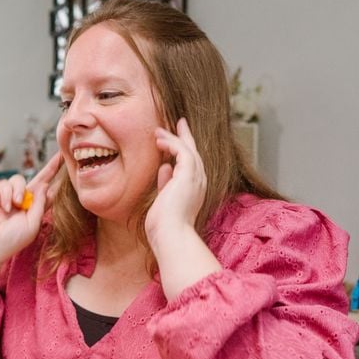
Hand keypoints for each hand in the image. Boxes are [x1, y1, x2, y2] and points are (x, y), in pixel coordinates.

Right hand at [0, 152, 63, 262]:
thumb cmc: (12, 240)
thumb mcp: (33, 224)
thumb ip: (40, 204)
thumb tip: (46, 185)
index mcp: (35, 209)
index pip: (48, 191)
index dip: (57, 180)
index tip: (68, 168)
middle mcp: (24, 200)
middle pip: (39, 179)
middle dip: (49, 168)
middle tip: (60, 156)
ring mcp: (9, 196)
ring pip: (19, 180)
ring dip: (19, 190)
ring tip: (17, 204)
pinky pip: (5, 184)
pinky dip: (7, 194)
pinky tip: (5, 206)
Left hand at [146, 118, 221, 300]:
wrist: (171, 236)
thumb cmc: (164, 226)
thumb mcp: (164, 200)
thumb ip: (166, 183)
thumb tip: (164, 167)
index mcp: (194, 189)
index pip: (190, 165)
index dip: (182, 149)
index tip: (173, 139)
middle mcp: (199, 182)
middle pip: (193, 153)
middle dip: (184, 137)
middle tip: (178, 122)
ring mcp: (196, 178)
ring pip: (188, 150)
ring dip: (174, 138)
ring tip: (159, 130)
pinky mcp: (189, 175)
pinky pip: (182, 152)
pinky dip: (171, 144)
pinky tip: (160, 140)